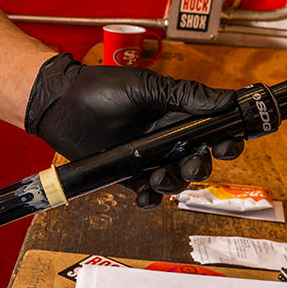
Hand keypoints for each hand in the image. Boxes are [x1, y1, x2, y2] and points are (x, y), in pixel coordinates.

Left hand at [24, 53, 242, 207]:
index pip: (213, 130)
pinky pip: (149, 195)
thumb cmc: (99, 88)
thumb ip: (184, 95)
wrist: (59, 104)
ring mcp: (148, 158)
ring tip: (158, 178)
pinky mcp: (128, 175)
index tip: (226, 145)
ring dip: (174, 184)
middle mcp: (167, 138)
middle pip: (199, 161)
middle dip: (202, 167)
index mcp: (177, 114)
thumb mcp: (145, 87)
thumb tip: (226, 99)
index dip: (226, 140)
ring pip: (176, 180)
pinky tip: (145, 195)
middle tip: (191, 165)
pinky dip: (151, 200)